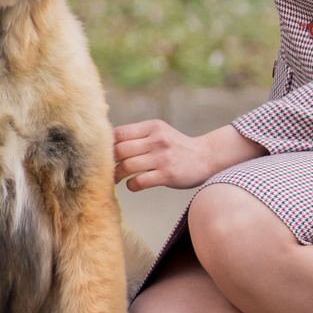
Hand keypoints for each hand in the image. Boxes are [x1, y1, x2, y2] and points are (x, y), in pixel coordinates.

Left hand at [111, 121, 264, 191]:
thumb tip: (108, 144)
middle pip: (120, 150)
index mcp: (153, 127)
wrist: (205, 157)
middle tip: (108, 168)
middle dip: (110, 161)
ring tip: (117, 178)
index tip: (106, 153)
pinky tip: (132, 185)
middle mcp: (157, 140)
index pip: (120, 133)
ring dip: (118, 175)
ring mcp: (162, 158)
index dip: (108, 144)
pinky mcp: (167, 175)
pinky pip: (139, 181)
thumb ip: (139, 135)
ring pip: (127, 166)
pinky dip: (131, 185)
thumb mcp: (160, 132)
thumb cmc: (176, 146)